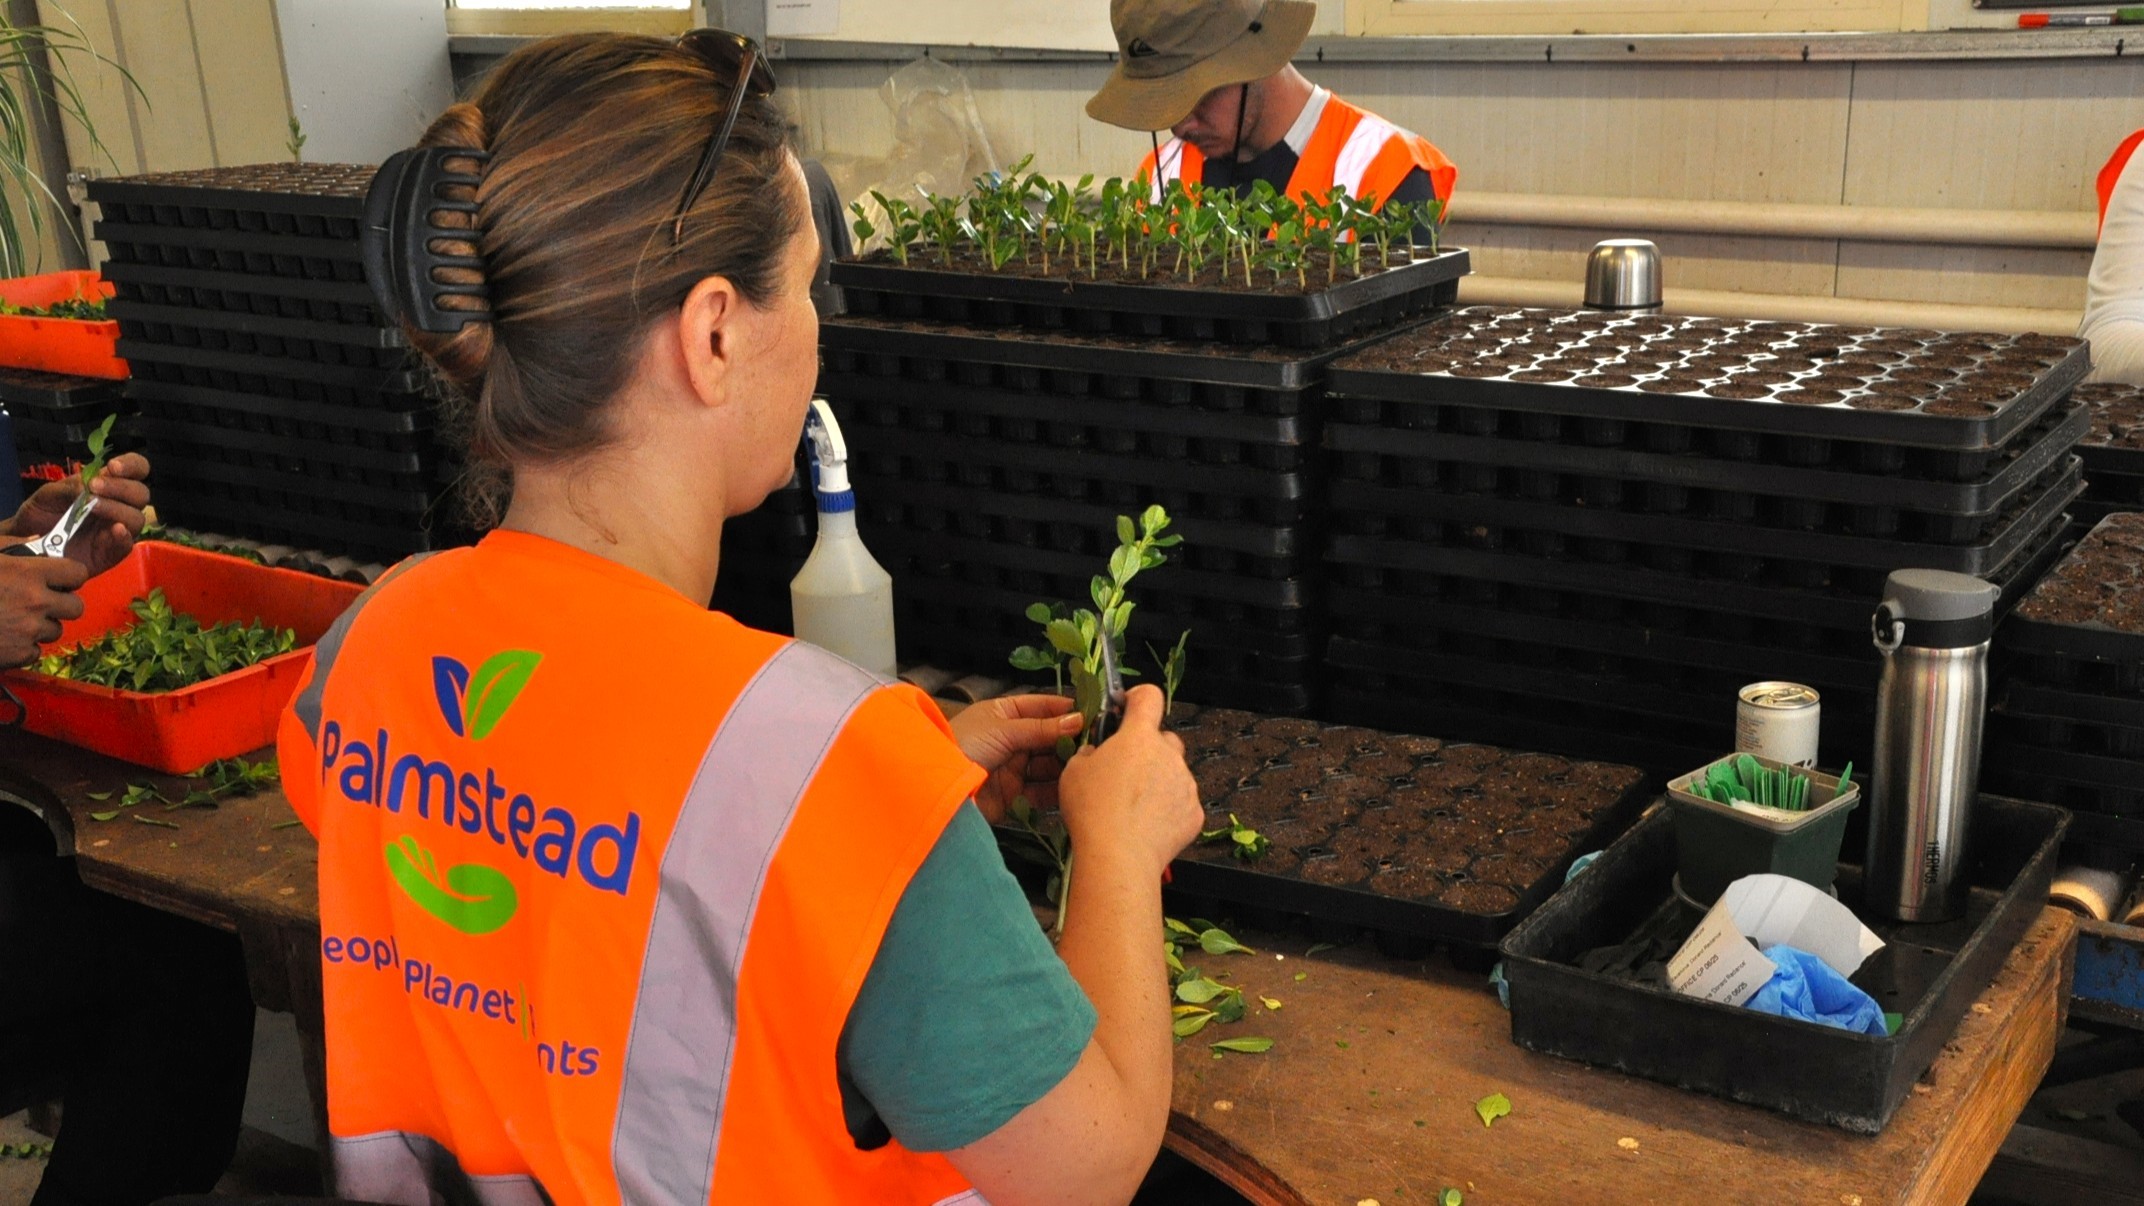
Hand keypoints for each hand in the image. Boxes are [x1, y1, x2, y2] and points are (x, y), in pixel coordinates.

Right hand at [0, 555, 87, 667]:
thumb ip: (13, 545)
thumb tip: (38, 541)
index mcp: (28, 573)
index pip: (78, 573)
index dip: (70, 577)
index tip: (60, 580)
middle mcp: (35, 602)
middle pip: (76, 607)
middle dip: (62, 605)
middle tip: (40, 603)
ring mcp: (29, 630)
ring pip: (56, 631)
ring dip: (41, 627)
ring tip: (14, 620)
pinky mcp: (19, 655)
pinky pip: (36, 652)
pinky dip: (24, 648)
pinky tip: (6, 637)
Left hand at [8, 453, 151, 576]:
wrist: (28, 541)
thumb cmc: (44, 512)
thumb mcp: (49, 493)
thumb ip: (68, 488)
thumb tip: (87, 489)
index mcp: (109, 485)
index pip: (136, 470)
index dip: (132, 465)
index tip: (113, 466)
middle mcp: (120, 505)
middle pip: (141, 494)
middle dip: (120, 487)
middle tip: (94, 486)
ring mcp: (118, 529)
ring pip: (137, 518)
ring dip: (117, 508)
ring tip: (93, 507)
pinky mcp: (113, 552)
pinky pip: (128, 545)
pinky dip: (124, 536)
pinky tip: (115, 529)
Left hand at [949, 692, 1083, 823]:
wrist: (936, 786)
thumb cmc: (964, 744)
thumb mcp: (1004, 729)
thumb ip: (1042, 728)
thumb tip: (1078, 720)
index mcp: (1004, 715)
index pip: (1042, 707)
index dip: (1065, 710)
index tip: (1093, 713)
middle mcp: (1011, 740)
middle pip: (1049, 739)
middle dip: (1070, 741)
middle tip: (1098, 744)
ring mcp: (1013, 769)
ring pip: (1048, 767)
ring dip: (1066, 767)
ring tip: (1090, 766)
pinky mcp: (1013, 797)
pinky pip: (1041, 793)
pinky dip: (1056, 792)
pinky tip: (1074, 788)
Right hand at [1056, 685, 1200, 877]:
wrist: (1118, 857)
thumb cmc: (1092, 811)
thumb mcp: (1074, 771)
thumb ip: (1090, 752)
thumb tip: (1097, 753)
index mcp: (1139, 736)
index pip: (1149, 697)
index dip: (1137, 698)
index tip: (1127, 707)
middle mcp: (1169, 754)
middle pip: (1164, 739)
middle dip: (1147, 749)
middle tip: (1124, 771)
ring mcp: (1186, 784)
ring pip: (1174, 772)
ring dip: (1157, 781)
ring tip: (1132, 806)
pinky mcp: (1194, 813)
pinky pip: (1181, 802)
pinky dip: (1168, 809)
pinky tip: (1146, 825)